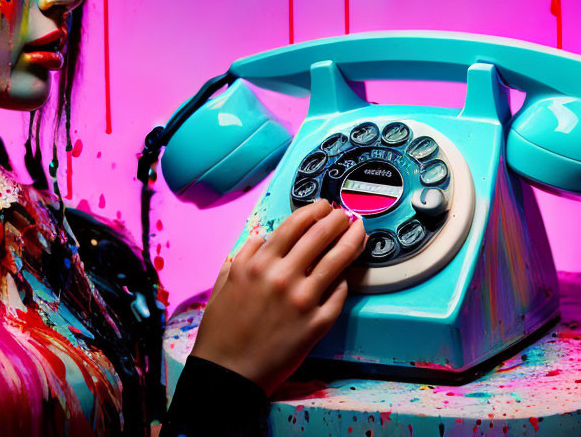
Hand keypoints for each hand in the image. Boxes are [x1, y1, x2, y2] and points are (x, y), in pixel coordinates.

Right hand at [190, 199, 366, 395]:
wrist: (228, 373)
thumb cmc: (222, 332)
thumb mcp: (222, 284)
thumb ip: (243, 257)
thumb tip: (261, 238)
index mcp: (257, 264)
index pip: (294, 225)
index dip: (313, 211)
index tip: (323, 206)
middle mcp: (282, 276)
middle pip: (320, 235)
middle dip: (337, 219)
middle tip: (345, 215)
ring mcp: (302, 300)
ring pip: (338, 259)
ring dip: (352, 240)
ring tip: (359, 232)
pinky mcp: (317, 323)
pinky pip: (339, 293)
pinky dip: (343, 280)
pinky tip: (345, 275)